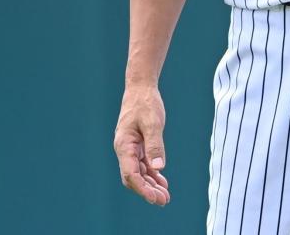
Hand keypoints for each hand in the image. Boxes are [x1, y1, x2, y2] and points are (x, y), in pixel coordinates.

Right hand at [114, 84, 170, 205]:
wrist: (141, 89)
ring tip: (165, 196)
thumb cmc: (146, 103)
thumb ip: (155, 145)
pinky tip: (162, 181)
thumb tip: (159, 167)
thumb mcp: (153, 122)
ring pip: (139, 173)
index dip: (142, 188)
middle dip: (147, 190)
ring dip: (151, 185)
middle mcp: (125, 150)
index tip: (154, 198)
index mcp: (124, 146)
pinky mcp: (138, 145)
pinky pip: (143, 164)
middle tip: (164, 201)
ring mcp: (131, 149)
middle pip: (134, 177)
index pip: (131, 173)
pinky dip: (152, 174)